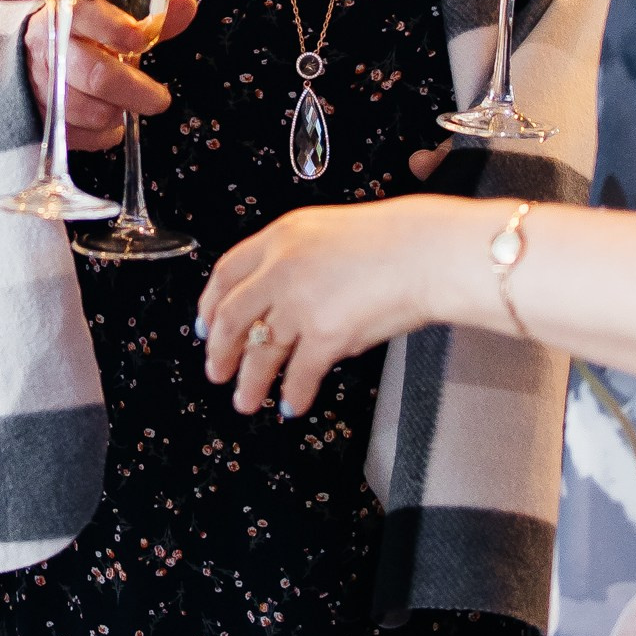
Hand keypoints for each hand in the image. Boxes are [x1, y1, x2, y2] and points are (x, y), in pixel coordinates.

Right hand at [26, 0, 197, 148]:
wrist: (32, 65)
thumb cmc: (83, 43)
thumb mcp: (112, 25)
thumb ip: (150, 20)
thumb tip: (187, 4)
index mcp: (69, 15)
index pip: (88, 16)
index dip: (114, 29)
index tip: (138, 40)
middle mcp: (52, 48)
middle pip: (96, 75)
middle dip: (135, 91)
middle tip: (160, 100)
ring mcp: (43, 86)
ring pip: (91, 111)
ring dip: (116, 113)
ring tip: (123, 105)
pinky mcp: (40, 119)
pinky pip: (82, 136)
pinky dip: (102, 134)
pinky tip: (103, 120)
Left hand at [196, 200, 459, 415]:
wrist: (431, 253)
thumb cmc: (396, 241)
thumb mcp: (329, 232)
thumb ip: (298, 260)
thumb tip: (281, 302)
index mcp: (281, 236)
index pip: (226, 273)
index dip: (209, 304)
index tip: (205, 325)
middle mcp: (282, 268)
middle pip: (231, 316)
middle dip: (219, 349)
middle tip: (216, 369)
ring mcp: (301, 303)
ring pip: (260, 350)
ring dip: (250, 381)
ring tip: (245, 399)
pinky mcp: (325, 334)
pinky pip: (299, 373)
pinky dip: (293, 393)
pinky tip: (291, 404)